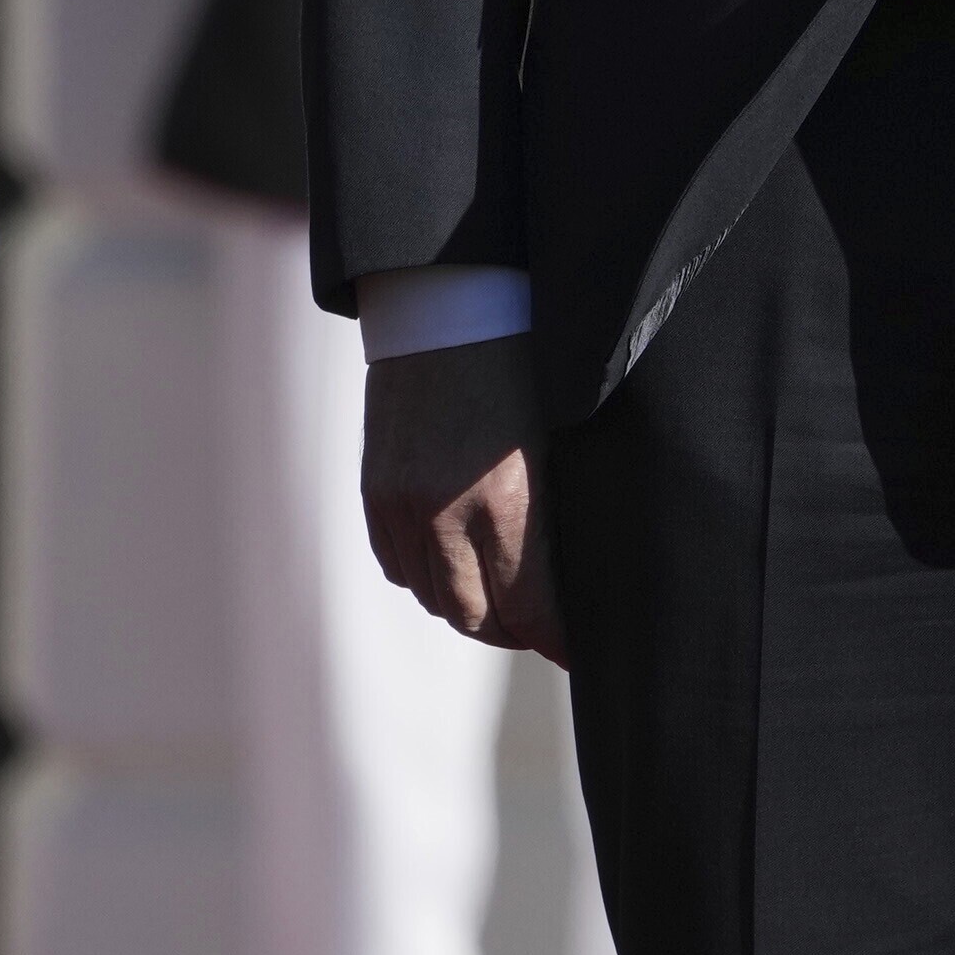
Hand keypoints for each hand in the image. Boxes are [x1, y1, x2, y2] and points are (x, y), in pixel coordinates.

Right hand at [361, 336, 564, 656]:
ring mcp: (402, 504)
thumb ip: (557, 510)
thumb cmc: (528, 358)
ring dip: (468, 609)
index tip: (579, 653)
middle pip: (476, 617)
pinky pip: (397, 565)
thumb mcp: (558, 436)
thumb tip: (571, 576)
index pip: (531, 608)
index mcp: (507, 499)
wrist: (450, 301)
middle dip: (514, 632)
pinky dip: (427, 577)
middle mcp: (446, 513)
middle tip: (542, 630)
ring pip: (433, 598)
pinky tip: (453, 566)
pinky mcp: (375, 489)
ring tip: (501, 602)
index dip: (557, 639)